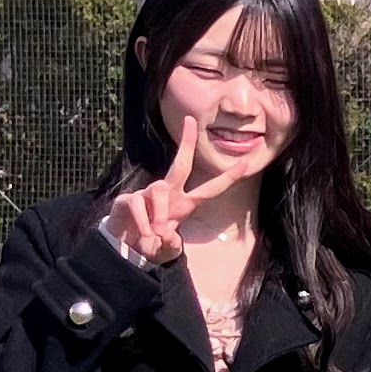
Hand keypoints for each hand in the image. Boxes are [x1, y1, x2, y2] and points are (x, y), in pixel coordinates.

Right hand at [105, 121, 254, 265]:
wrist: (125, 250)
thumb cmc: (151, 245)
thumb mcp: (167, 250)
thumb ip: (172, 246)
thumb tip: (169, 236)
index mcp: (184, 204)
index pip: (210, 190)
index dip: (227, 179)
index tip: (245, 164)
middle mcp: (169, 194)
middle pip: (181, 164)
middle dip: (187, 143)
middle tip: (190, 121)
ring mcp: (148, 194)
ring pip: (159, 189)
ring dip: (159, 213)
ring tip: (155, 232)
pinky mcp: (129, 199)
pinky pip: (138, 203)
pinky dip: (143, 220)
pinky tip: (144, 232)